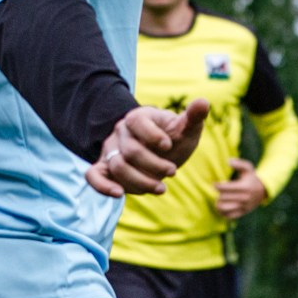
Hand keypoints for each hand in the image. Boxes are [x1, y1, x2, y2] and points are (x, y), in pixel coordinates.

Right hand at [86, 99, 208, 197]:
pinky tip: (119, 194)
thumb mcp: (186, 128)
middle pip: (131, 151)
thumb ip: (193, 117)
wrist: (161, 153)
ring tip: (161, 188)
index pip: (137, 123)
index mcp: (138, 117)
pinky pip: (93, 176)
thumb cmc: (173, 138)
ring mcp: (110, 151)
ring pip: (118, 167)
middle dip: (154, 165)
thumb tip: (204, 102)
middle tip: (173, 171)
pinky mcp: (105, 168)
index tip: (169, 145)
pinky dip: (103, 187)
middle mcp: (120, 132)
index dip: (153, 136)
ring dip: (141, 181)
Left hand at [213, 158, 268, 218]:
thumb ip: (239, 163)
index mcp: (245, 187)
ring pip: (224, 208)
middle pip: (223, 197)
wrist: (262, 191)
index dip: (217, 186)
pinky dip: (222, 212)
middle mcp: (245, 198)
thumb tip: (228, 161)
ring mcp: (243, 207)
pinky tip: (221, 206)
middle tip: (218, 191)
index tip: (215, 184)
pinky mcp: (242, 213)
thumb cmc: (251, 177)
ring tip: (218, 199)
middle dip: (218, 194)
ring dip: (218, 204)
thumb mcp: (248, 168)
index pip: (226, 188)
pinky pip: (228, 216)